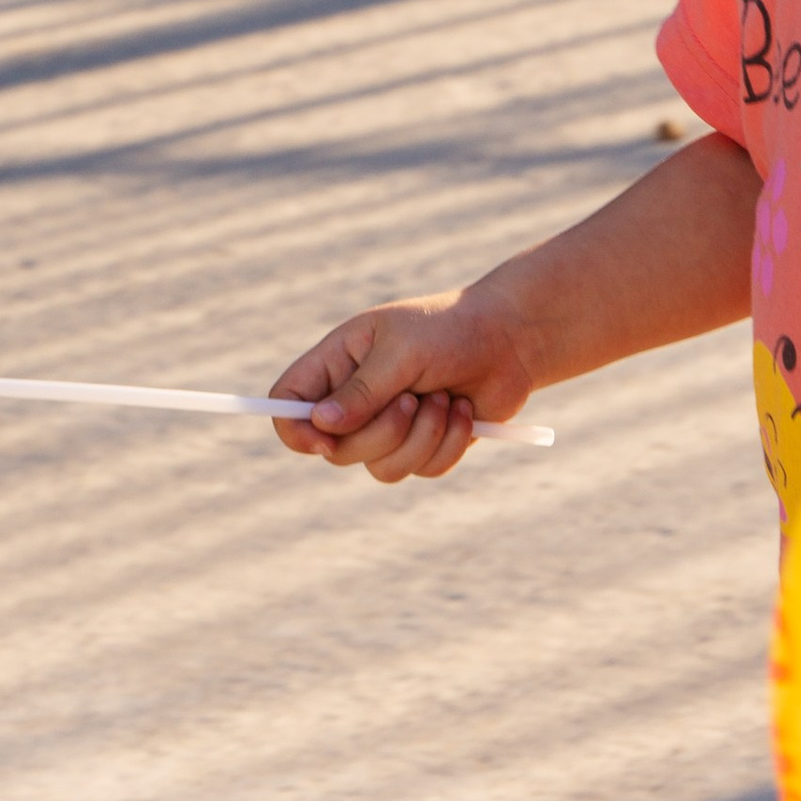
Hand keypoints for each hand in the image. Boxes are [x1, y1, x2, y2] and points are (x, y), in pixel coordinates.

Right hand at [270, 288, 533, 482]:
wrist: (511, 340)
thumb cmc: (451, 330)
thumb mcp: (403, 350)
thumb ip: (363, 390)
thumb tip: (320, 425)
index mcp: (338, 362)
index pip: (288, 403)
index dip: (295, 428)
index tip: (325, 439)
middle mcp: (356, 399)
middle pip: (335, 450)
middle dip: (382, 432)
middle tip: (413, 398)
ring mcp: (388, 427)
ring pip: (380, 468)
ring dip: (421, 437)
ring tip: (444, 399)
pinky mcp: (423, 446)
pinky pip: (421, 470)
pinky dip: (448, 444)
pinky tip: (464, 410)